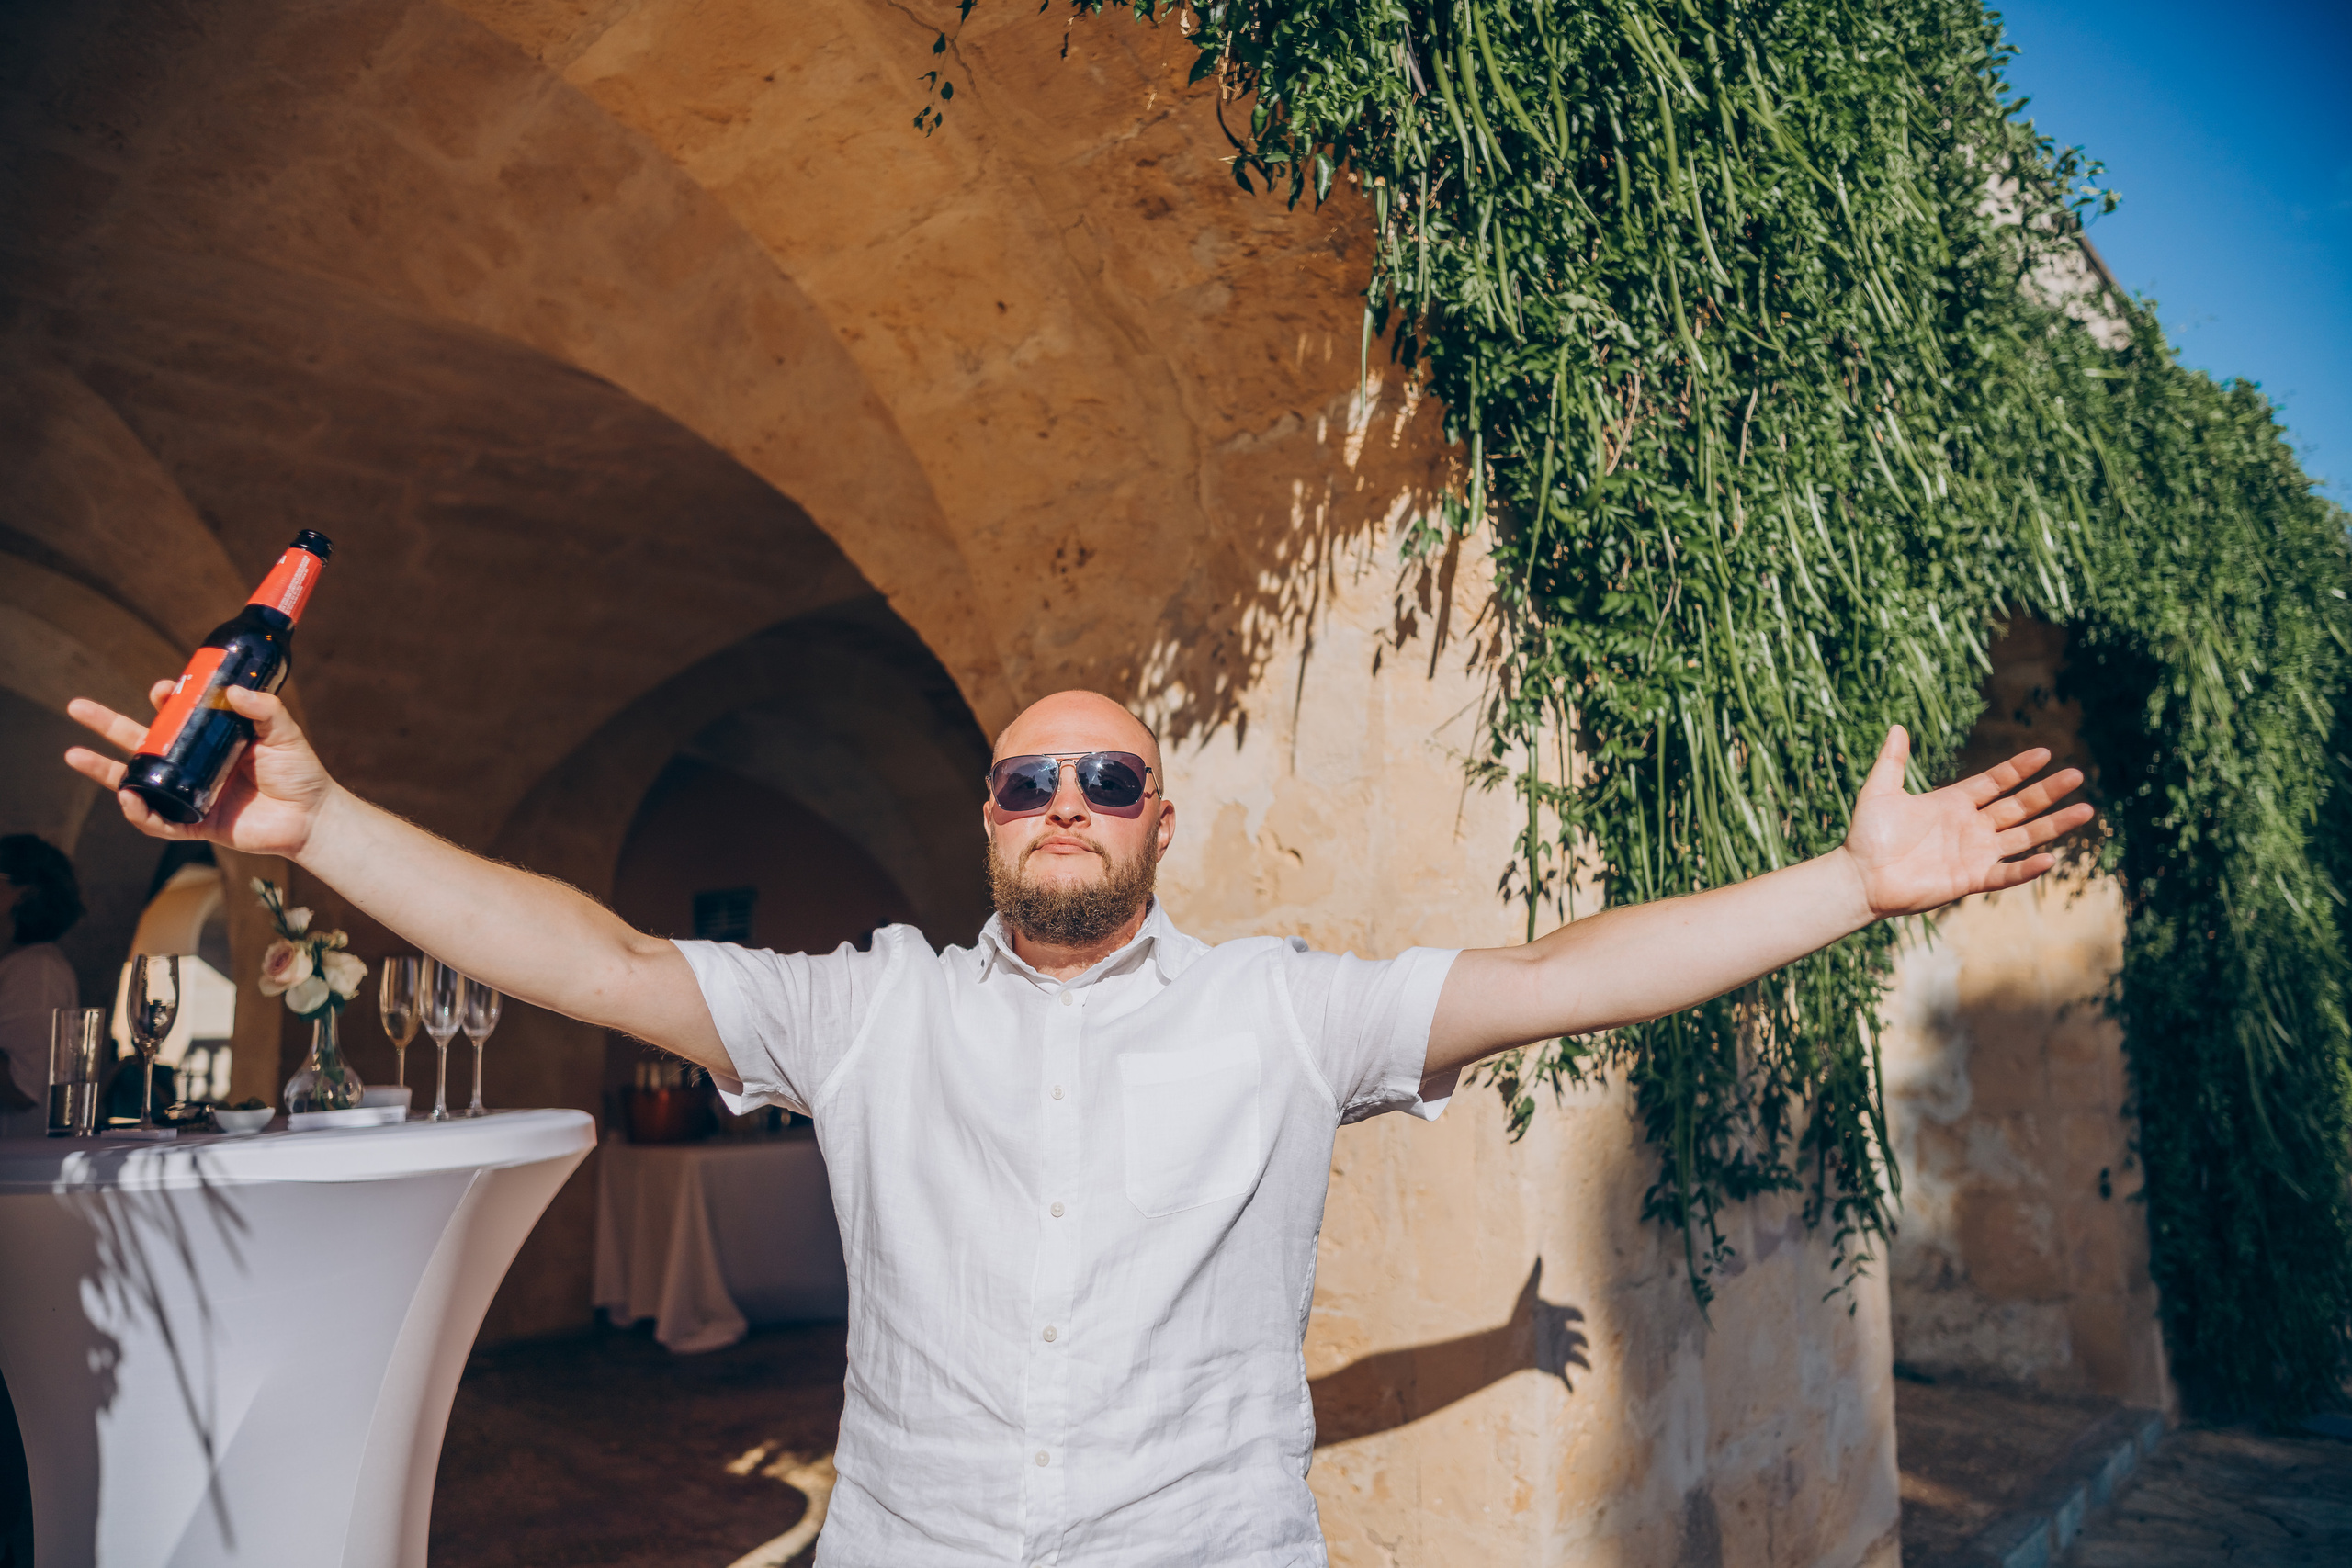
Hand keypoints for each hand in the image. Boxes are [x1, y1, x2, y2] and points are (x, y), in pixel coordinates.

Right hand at [64, 683, 336, 860]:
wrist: (312, 817)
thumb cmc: (300, 773)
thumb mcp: (283, 733)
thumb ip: (264, 710)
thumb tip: (233, 691)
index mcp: (212, 740)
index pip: (176, 718)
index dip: (164, 703)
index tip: (162, 691)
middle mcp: (194, 765)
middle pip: (142, 743)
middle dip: (107, 725)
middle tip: (76, 707)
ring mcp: (190, 794)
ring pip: (138, 782)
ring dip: (105, 770)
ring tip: (74, 755)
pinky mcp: (195, 823)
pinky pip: (158, 821)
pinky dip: (139, 812)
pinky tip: (127, 797)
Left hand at [1839, 725, 2094, 918]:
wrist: (1859, 876)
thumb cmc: (1867, 836)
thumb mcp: (1879, 790)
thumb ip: (1892, 760)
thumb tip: (1898, 726)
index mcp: (1953, 803)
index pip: (1995, 782)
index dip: (2019, 768)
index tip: (2045, 752)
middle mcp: (1970, 827)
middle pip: (2018, 806)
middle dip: (2048, 791)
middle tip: (2077, 774)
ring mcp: (1974, 853)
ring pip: (2023, 836)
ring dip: (2054, 825)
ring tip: (2085, 810)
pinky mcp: (1970, 879)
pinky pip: (2005, 874)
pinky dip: (2026, 869)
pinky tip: (2050, 858)